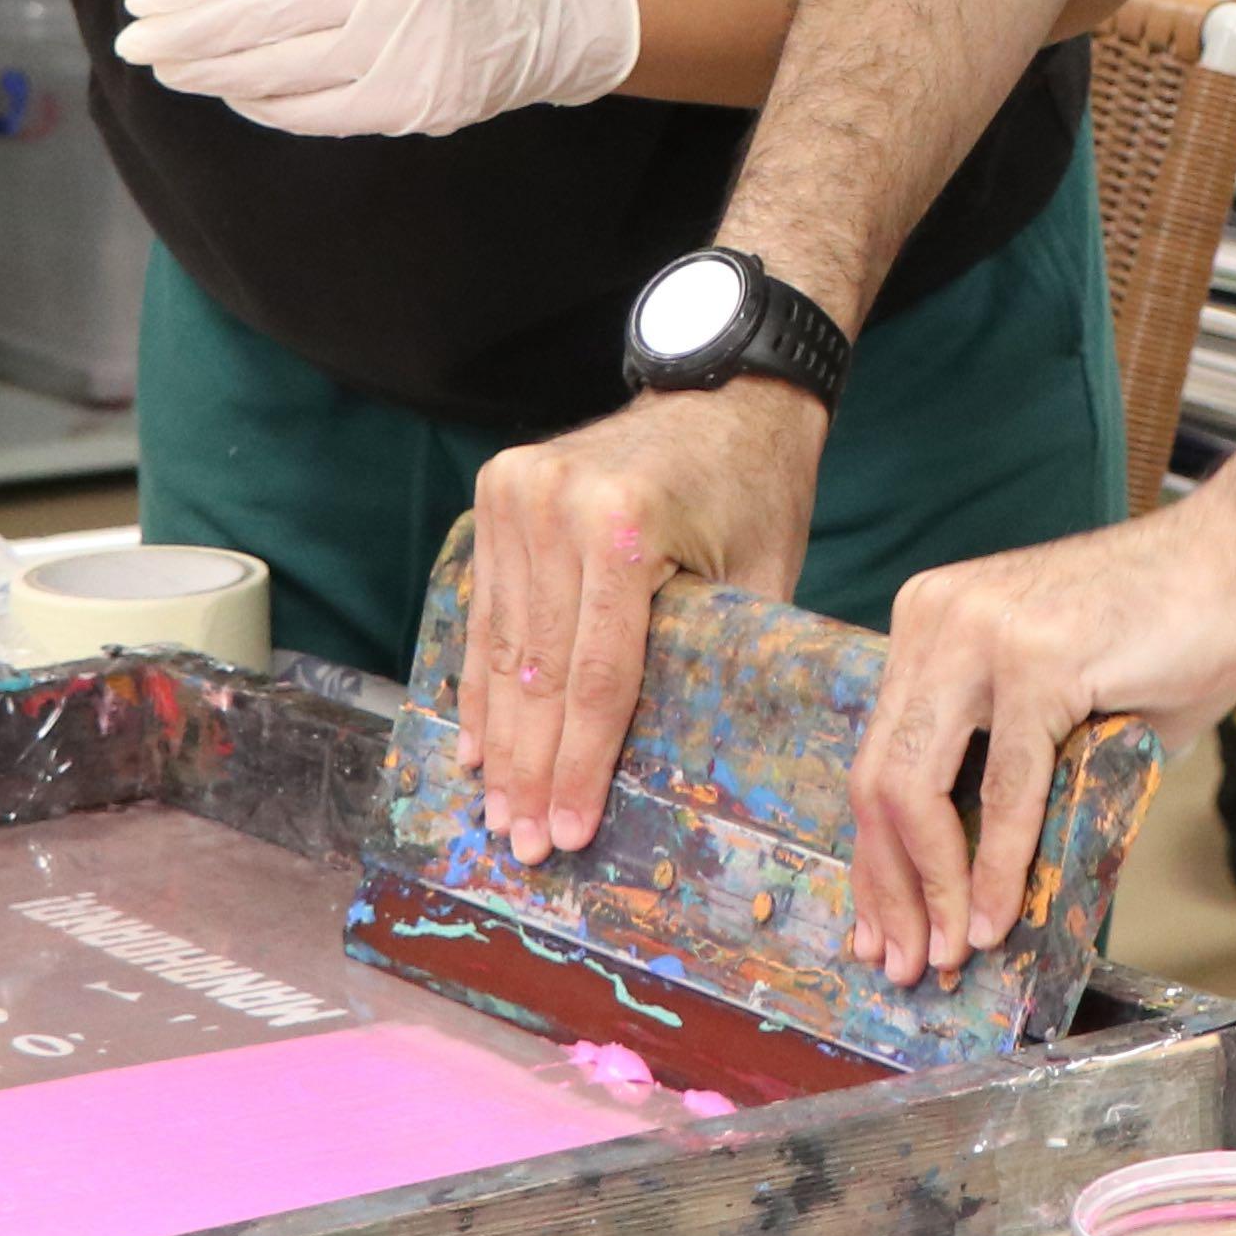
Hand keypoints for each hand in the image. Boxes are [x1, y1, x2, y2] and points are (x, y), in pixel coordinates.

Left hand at [120, 0, 641, 137]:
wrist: (543, 9)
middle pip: (261, 16)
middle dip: (186, 32)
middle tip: (133, 43)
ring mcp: (397, 51)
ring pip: (281, 68)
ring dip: (213, 72)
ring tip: (168, 69)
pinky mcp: (409, 102)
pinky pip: (317, 111)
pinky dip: (267, 103)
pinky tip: (233, 92)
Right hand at [460, 386, 826, 860]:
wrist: (727, 390)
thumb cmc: (756, 492)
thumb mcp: (760, 580)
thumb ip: (718, 663)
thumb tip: (690, 778)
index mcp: (625, 526)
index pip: (597, 677)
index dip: (581, 765)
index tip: (569, 833)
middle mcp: (557, 505)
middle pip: (540, 671)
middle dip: (531, 770)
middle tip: (524, 845)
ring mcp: (516, 493)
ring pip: (504, 647)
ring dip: (499, 739)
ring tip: (498, 811)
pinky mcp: (497, 490)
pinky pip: (485, 608)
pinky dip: (481, 681)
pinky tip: (475, 744)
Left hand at [850, 497, 1235, 983]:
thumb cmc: (1170, 634)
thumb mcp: (1061, 705)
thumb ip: (1010, 769)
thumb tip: (976, 883)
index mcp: (931, 623)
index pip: (879, 758)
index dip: (876, 856)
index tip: (879, 927)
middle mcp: (937, 619)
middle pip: (879, 779)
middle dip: (889, 887)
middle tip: (903, 964)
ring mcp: (981, 633)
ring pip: (918, 789)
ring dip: (933, 890)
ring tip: (948, 956)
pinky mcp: (1037, 659)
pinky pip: (1005, 789)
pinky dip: (996, 866)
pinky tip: (998, 919)